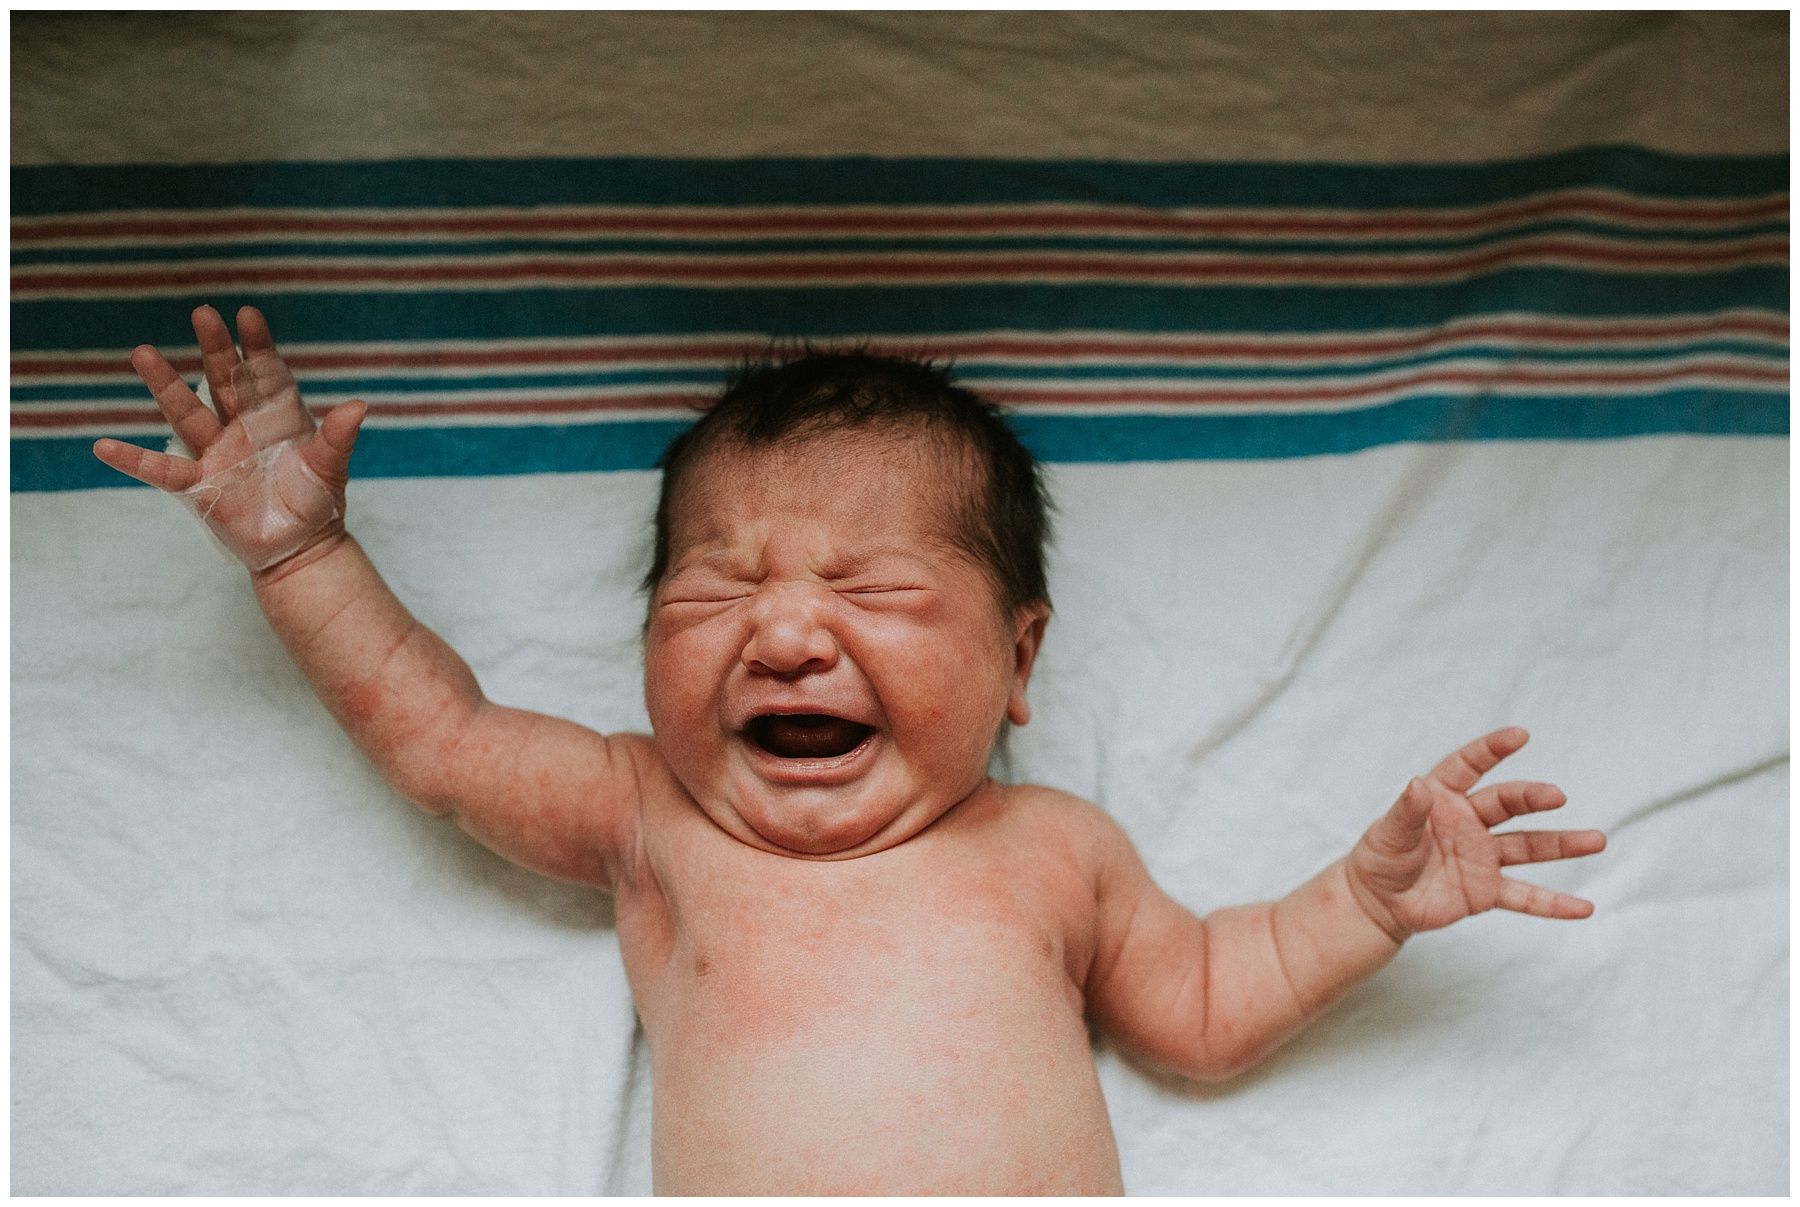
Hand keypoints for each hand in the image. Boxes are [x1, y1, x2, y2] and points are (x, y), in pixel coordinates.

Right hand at [93, 305, 367, 573]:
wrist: (302, 547)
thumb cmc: (319, 503)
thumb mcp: (330, 468)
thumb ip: (338, 438)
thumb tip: (359, 406)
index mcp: (276, 418)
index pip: (266, 374)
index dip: (257, 346)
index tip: (248, 315)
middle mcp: (242, 427)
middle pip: (224, 381)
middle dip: (215, 349)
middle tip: (202, 313)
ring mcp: (218, 453)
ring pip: (187, 412)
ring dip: (166, 385)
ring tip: (143, 352)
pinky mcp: (200, 485)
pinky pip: (162, 470)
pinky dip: (133, 460)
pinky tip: (103, 446)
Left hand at [1345, 727, 1604, 942]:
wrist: (1380, 901)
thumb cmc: (1381, 857)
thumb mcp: (1388, 833)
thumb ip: (1406, 811)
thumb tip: (1416, 784)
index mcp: (1444, 797)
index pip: (1469, 766)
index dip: (1492, 750)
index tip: (1519, 735)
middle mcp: (1471, 822)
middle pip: (1507, 804)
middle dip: (1532, 798)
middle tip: (1556, 796)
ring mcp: (1483, 856)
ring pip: (1528, 847)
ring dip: (1562, 844)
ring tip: (1596, 840)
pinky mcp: (1487, 891)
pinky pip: (1525, 897)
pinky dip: (1553, 904)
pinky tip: (1584, 907)